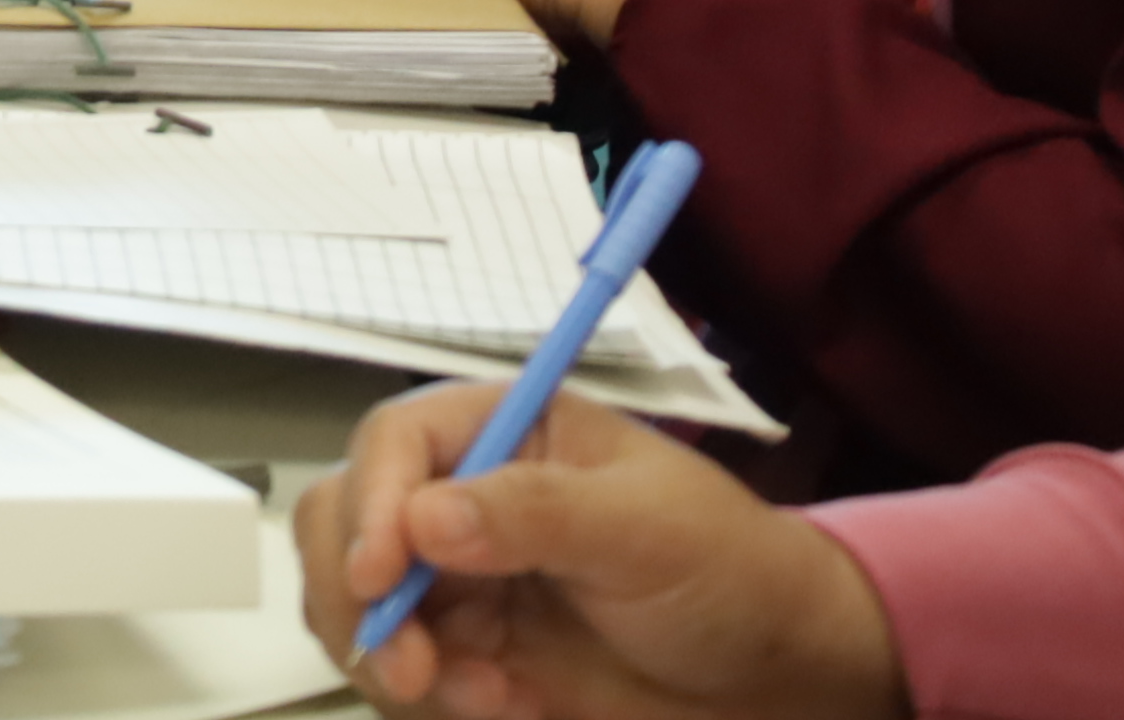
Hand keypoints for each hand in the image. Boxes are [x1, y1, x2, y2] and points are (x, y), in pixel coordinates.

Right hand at [295, 379, 905, 718]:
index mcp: (505, 432)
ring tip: (459, 693)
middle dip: (356, 591)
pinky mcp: (472, 652)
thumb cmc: (728, 571)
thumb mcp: (646, 531)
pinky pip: (404, 669)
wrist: (777, 677)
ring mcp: (462, 578)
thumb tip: (425, 518)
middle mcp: (464, 496)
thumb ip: (536, 514)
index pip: (397, 442)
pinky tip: (502, 705)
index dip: (373, 501)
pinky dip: (432, 695)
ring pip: (359, 601)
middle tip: (402, 663)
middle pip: (346, 518)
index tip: (381, 576)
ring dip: (385, 652)